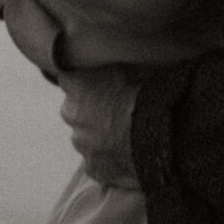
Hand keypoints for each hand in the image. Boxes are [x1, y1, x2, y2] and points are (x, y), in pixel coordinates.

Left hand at [56, 65, 142, 189]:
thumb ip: (108, 65)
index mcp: (75, 85)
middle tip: (116, 108)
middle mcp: (70, 113)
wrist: (155, 133)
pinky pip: (97, 161)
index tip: (94, 81)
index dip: (82, 79)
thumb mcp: (126, 65)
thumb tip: (108, 57)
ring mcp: (80, 143)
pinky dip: (108, 158)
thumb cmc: (143, 93)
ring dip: (99, 134)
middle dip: (89, 109)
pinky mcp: (92, 167)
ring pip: (85, 136)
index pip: (68, 77)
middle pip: (74, 108)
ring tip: (126, 132)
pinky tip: (128, 152)